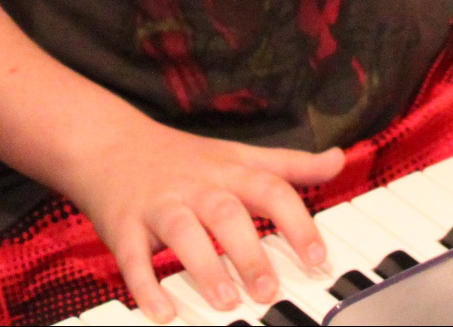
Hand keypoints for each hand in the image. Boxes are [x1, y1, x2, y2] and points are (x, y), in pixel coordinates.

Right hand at [66, 116, 345, 321]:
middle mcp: (197, 186)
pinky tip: (162, 312)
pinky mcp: (125, 227)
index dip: (296, 221)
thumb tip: (340, 159)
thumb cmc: (185, 159)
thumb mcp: (240, 154)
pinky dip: (145, 286)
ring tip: (226, 302)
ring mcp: (159, 204)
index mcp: (229, 171)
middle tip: (269, 291)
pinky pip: (133, 257)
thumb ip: (290, 164)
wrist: (112, 144)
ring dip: (204, 266)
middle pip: (227, 211)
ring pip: (183, 230)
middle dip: (249, 251)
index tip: (318, 258)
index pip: (270, 189)